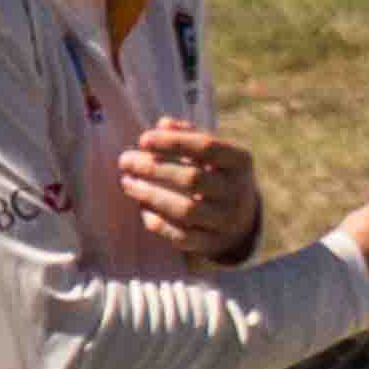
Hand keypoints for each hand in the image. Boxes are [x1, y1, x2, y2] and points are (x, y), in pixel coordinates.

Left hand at [118, 121, 263, 264]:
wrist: (243, 221)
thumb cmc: (219, 175)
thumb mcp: (213, 153)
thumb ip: (189, 134)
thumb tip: (163, 124)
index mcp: (240, 162)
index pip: (206, 147)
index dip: (173, 142)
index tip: (142, 139)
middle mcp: (237, 192)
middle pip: (193, 179)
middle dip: (154, 168)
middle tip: (125, 161)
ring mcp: (226, 221)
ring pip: (185, 210)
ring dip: (151, 195)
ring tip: (128, 183)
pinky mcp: (212, 244)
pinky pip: (182, 236)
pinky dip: (159, 223)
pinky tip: (142, 209)